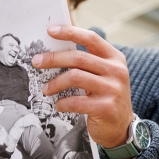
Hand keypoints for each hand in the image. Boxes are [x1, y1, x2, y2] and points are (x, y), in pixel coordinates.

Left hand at [31, 26, 134, 148]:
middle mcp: (116, 71)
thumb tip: (56, 49)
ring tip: (46, 88)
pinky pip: (76, 101)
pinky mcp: (105, 108)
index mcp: (115, 58)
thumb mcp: (104, 75)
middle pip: (78, 58)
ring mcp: (113, 89)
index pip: (91, 38)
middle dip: (53, 58)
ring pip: (75, 77)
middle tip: (37, 62)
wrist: (122, 127)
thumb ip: (88, 62)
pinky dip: (63, 102)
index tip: (50, 31)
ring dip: (55, 83)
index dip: (69, 32)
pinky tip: (59, 104)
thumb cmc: (106, 96)